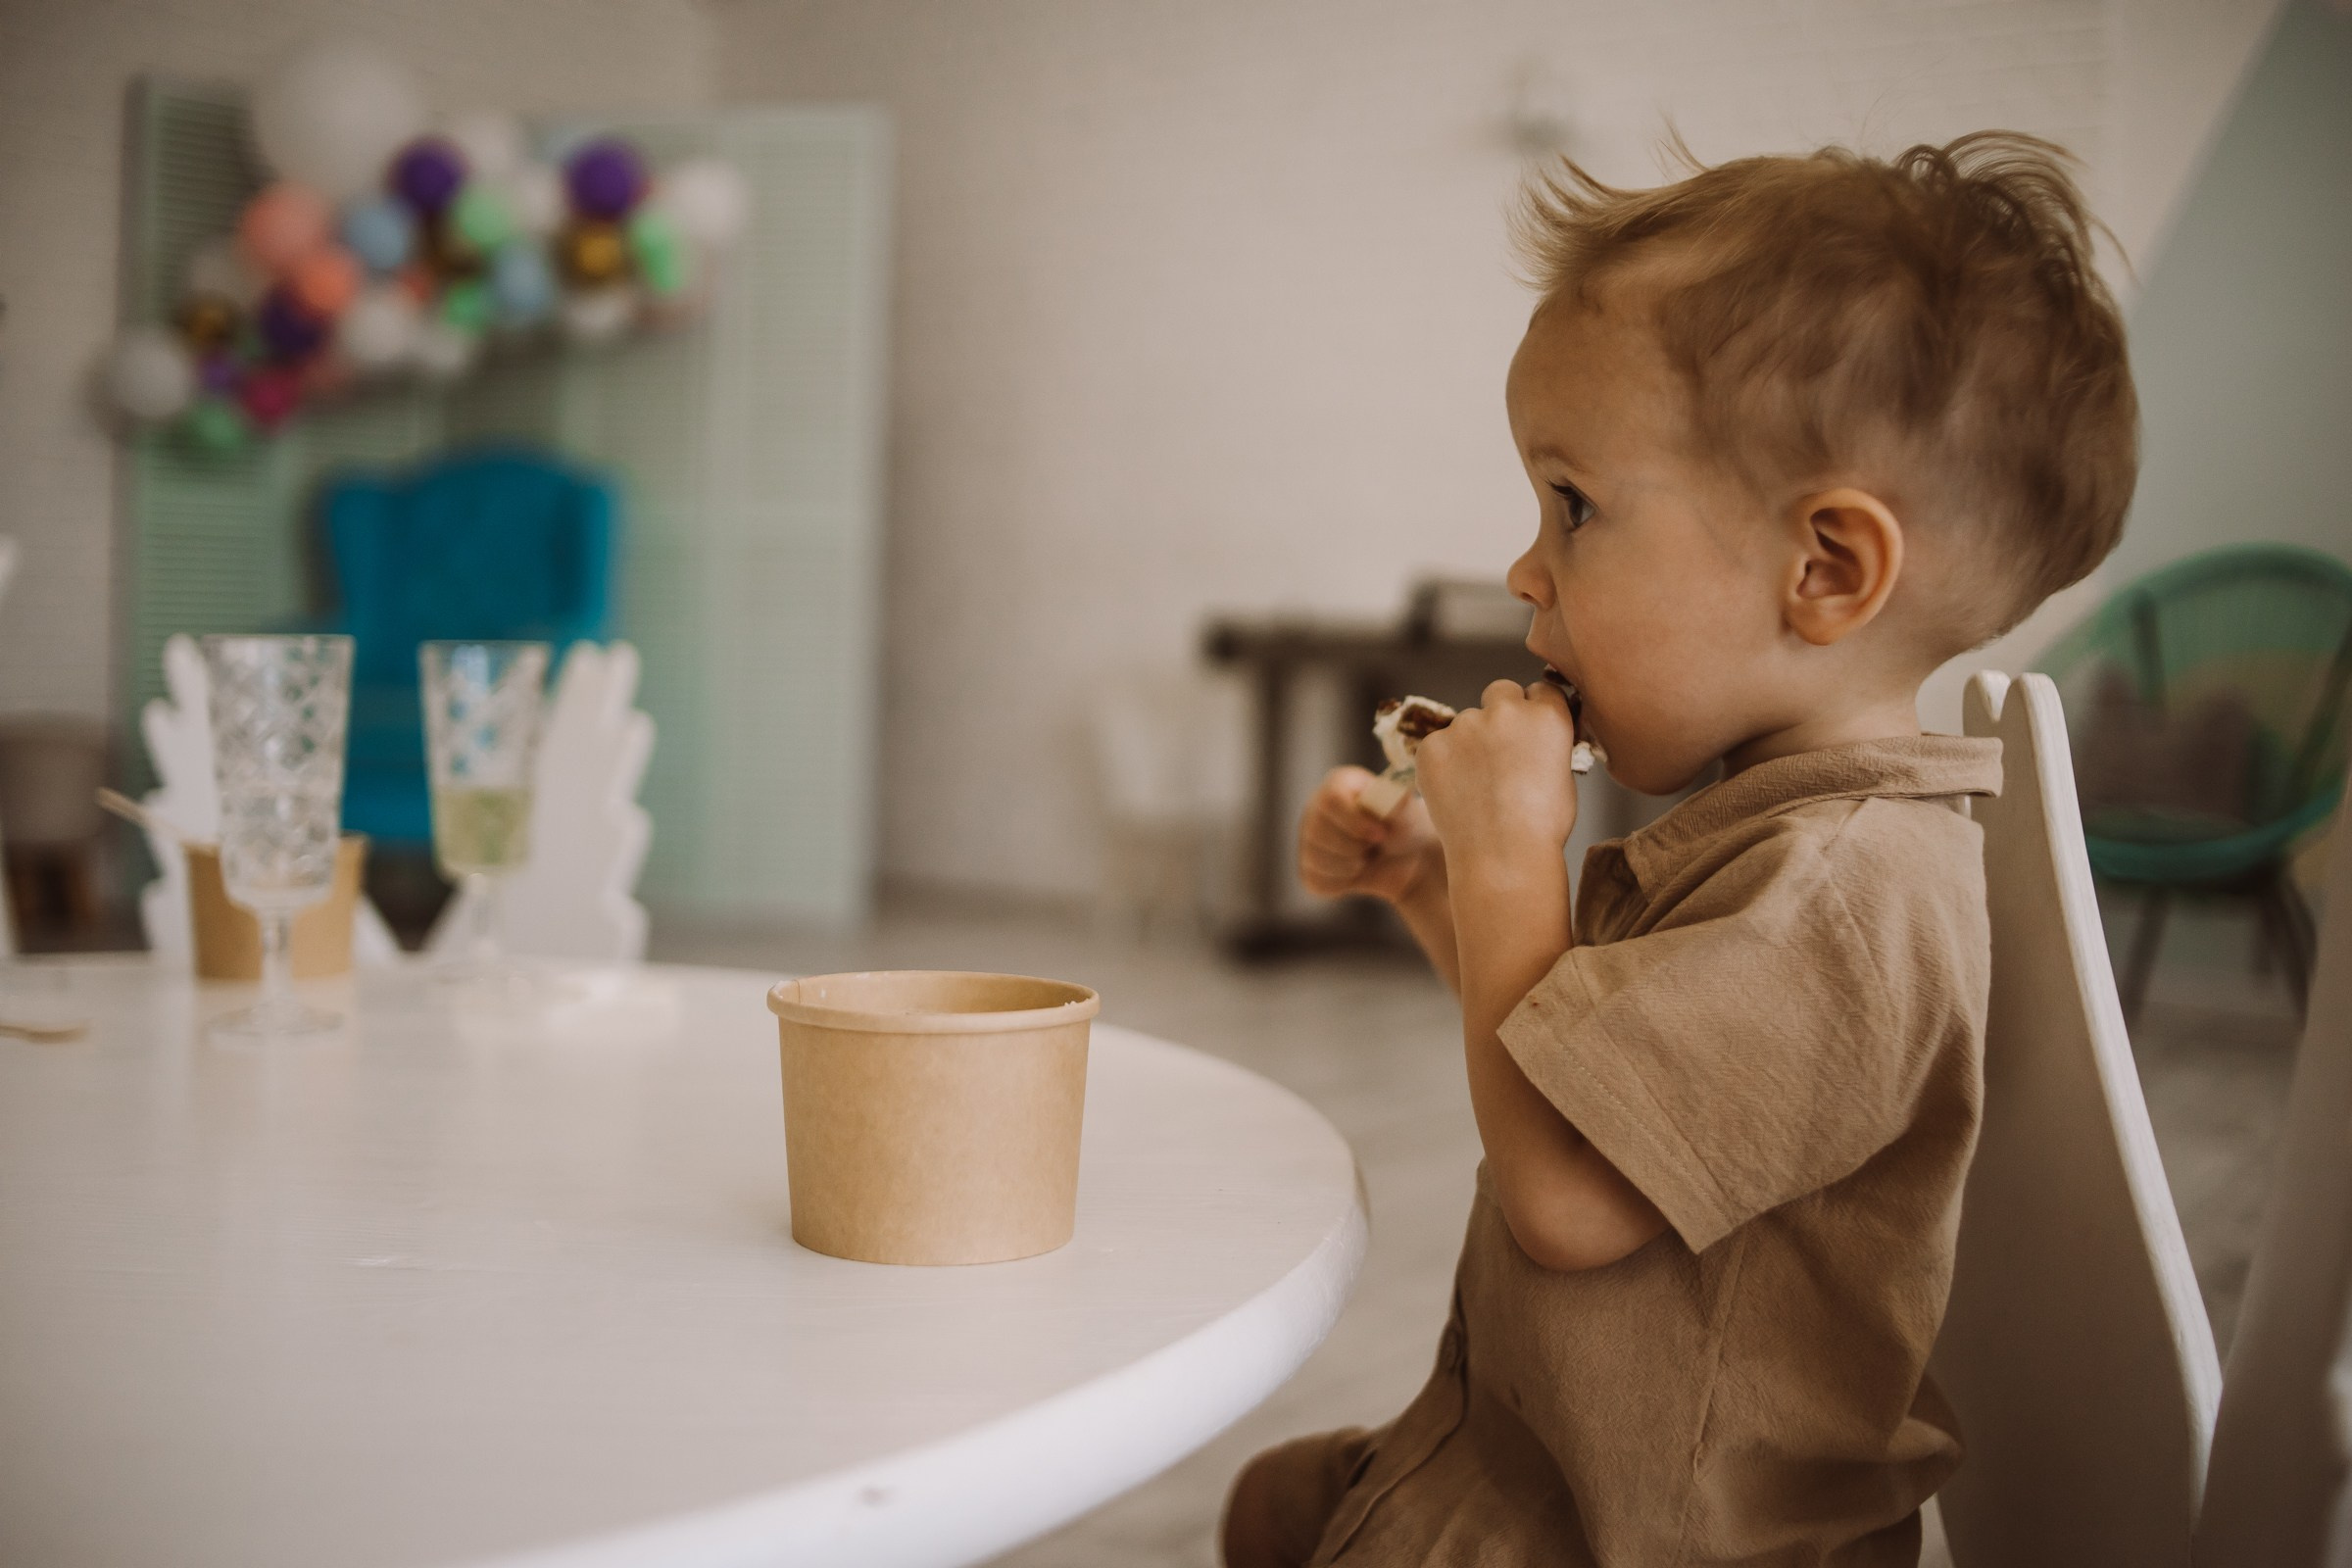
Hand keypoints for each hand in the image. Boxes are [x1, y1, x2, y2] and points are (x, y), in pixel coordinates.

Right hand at [1297, 765, 1441, 903]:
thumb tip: (1392, 796)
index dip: (1355, 822)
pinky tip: (1356, 872)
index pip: (1331, 800)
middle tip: (1376, 845)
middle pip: (1320, 832)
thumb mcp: (1406, 812)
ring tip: (1366, 857)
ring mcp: (1308, 839)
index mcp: (1338, 784)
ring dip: (1351, 866)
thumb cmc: (1404, 826)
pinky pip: (1317, 881)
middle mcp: (1315, 808)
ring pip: (1317, 859)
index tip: (1381, 835)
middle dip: (1356, 847)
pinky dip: (1343, 883)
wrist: (1405, 859)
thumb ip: (1397, 802)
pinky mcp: (1308, 868)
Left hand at [1416, 680, 1579, 876]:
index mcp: (1546, 716)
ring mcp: (1465, 726)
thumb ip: (1547, 745)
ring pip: (1466, 722)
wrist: (1503, 856)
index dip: (1534, 711)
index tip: (1530, 731)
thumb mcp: (1562, 777)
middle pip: (1501, 691)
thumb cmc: (1541, 827)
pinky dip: (1443, 763)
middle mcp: (1506, 712)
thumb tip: (1533, 741)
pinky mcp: (1431, 745)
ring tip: (1476, 787)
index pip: (1540, 691)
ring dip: (1469, 742)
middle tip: (1498, 751)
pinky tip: (1455, 794)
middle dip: (1501, 712)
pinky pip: (1437, 745)